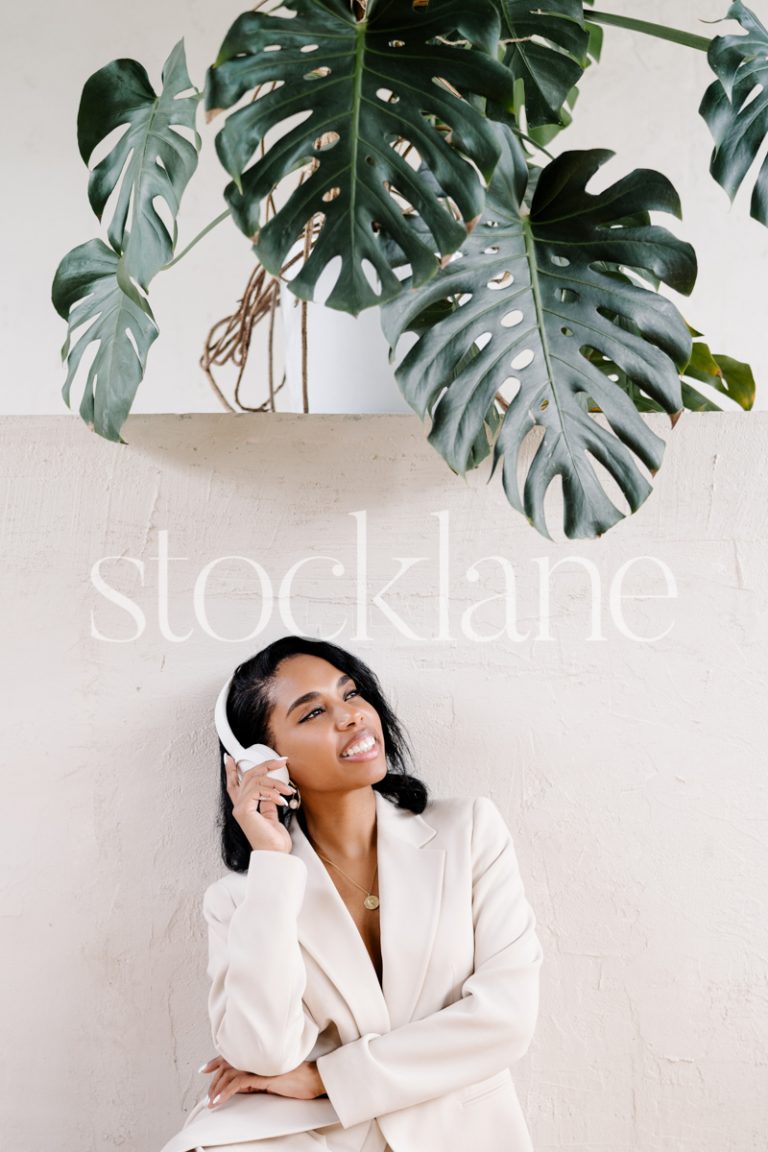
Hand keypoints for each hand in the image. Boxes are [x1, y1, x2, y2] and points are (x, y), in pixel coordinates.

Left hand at [199, 1056, 326, 1107]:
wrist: (312, 1079)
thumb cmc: (296, 1078)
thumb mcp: (270, 1079)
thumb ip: (254, 1080)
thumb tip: (239, 1086)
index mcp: (258, 1056)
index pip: (231, 1055)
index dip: (216, 1061)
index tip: (204, 1069)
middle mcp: (256, 1057)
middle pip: (227, 1066)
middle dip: (214, 1082)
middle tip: (209, 1096)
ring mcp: (259, 1065)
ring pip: (230, 1074)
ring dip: (217, 1089)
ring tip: (212, 1101)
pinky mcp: (263, 1076)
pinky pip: (239, 1084)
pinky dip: (226, 1092)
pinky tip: (220, 1101)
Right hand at [224, 753, 294, 852]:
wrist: (275, 854)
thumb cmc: (274, 841)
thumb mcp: (272, 816)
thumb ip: (267, 802)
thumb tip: (271, 791)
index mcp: (245, 807)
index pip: (234, 784)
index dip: (231, 770)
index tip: (230, 758)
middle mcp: (239, 806)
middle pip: (248, 776)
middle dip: (265, 765)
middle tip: (281, 761)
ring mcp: (240, 808)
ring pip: (255, 781)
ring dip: (275, 782)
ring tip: (287, 791)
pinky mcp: (244, 811)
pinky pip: (257, 790)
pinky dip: (272, 792)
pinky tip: (281, 800)